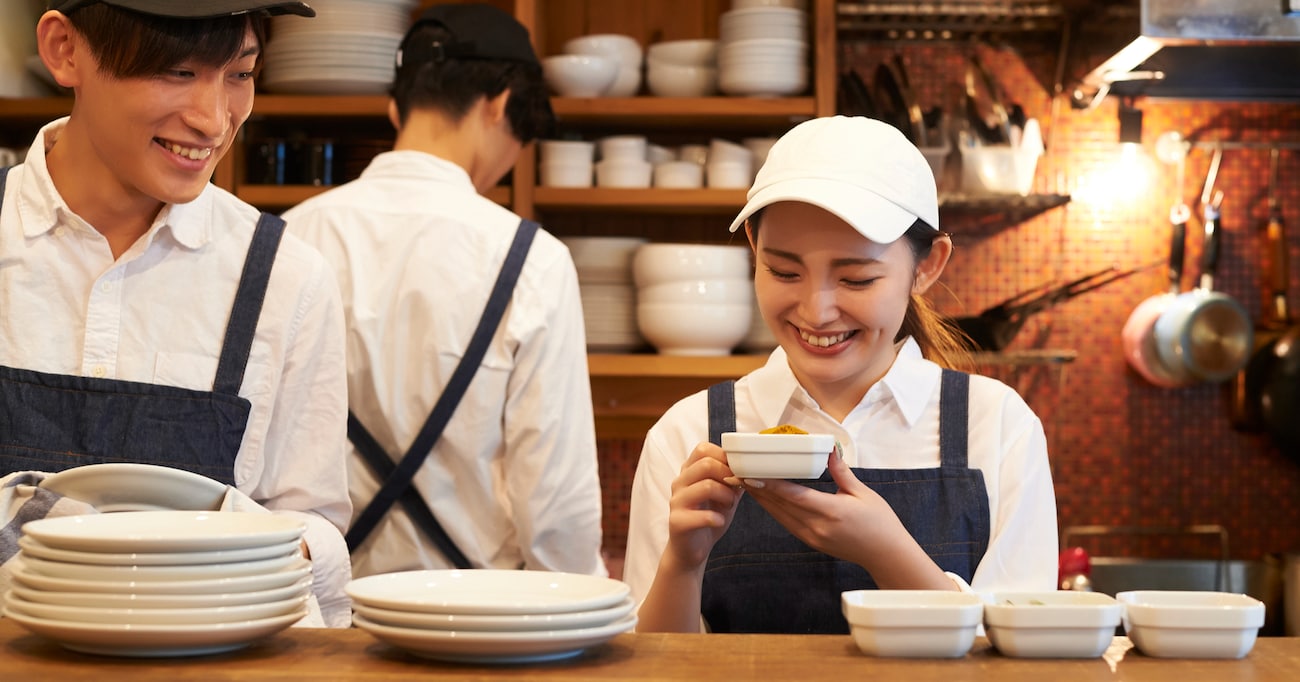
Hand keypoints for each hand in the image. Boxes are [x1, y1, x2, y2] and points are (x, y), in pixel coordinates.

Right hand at [661, 441, 744, 572]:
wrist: (691, 549)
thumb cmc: (708, 517)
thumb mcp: (725, 494)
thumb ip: (734, 479)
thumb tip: (752, 467)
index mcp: (689, 472)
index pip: (703, 449)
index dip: (724, 456)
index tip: (736, 471)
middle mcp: (680, 483)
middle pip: (706, 463)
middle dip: (728, 475)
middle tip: (736, 490)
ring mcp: (677, 502)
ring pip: (706, 486)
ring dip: (726, 495)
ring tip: (729, 505)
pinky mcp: (677, 522)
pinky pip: (702, 515)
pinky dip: (717, 518)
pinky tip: (719, 521)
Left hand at [741, 445, 899, 568]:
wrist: (886, 555)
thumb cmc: (879, 522)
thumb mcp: (863, 493)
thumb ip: (841, 472)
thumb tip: (829, 450)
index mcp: (831, 511)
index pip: (794, 496)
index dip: (770, 485)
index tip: (752, 475)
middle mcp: (817, 526)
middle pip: (781, 506)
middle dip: (759, 490)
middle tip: (740, 474)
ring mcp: (812, 537)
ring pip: (780, 516)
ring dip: (763, 501)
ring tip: (746, 485)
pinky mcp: (812, 542)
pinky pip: (788, 524)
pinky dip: (775, 511)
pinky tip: (765, 500)